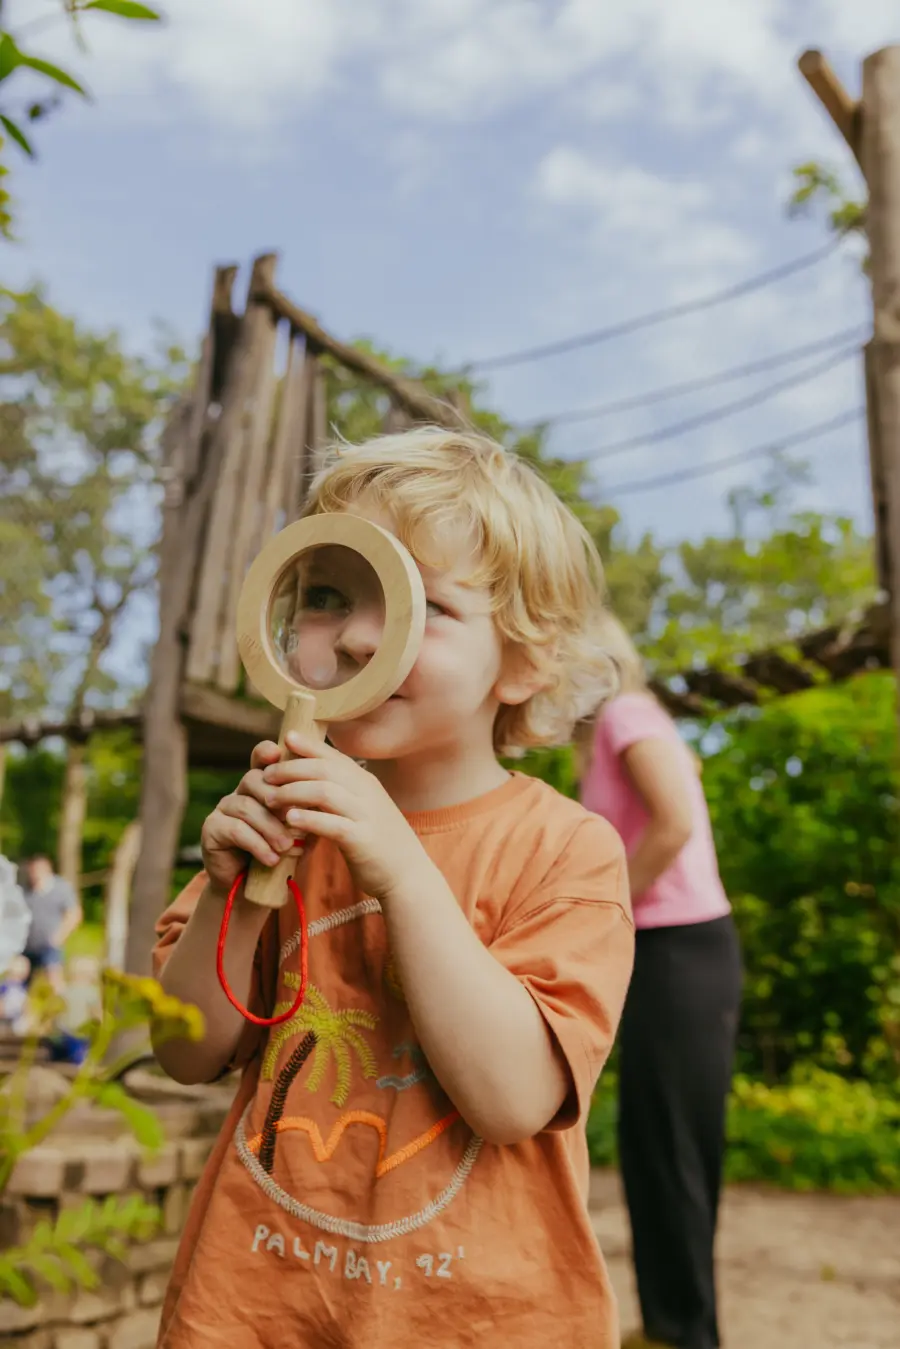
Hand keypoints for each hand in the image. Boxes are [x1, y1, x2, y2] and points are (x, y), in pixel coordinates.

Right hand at [200, 740, 298, 894]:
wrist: (251, 888)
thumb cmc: (280, 853)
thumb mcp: (300, 830)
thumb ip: (308, 812)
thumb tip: (325, 801)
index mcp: (261, 786)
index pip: (260, 759)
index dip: (265, 753)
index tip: (277, 753)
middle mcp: (239, 792)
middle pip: (253, 779)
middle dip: (278, 799)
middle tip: (296, 821)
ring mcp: (223, 809)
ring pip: (246, 806)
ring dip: (271, 828)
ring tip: (287, 847)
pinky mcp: (212, 829)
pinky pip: (236, 829)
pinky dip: (258, 844)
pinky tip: (272, 859)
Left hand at [261, 732, 428, 900]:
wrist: (408, 874)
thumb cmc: (379, 842)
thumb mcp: (364, 809)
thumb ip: (343, 793)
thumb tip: (309, 781)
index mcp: (366, 782)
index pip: (334, 756)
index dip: (309, 745)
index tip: (286, 738)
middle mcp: (367, 793)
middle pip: (324, 769)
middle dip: (291, 769)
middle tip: (266, 776)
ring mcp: (366, 815)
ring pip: (325, 792)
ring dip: (293, 792)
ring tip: (270, 798)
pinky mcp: (362, 840)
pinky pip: (331, 824)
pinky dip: (308, 819)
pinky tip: (289, 819)